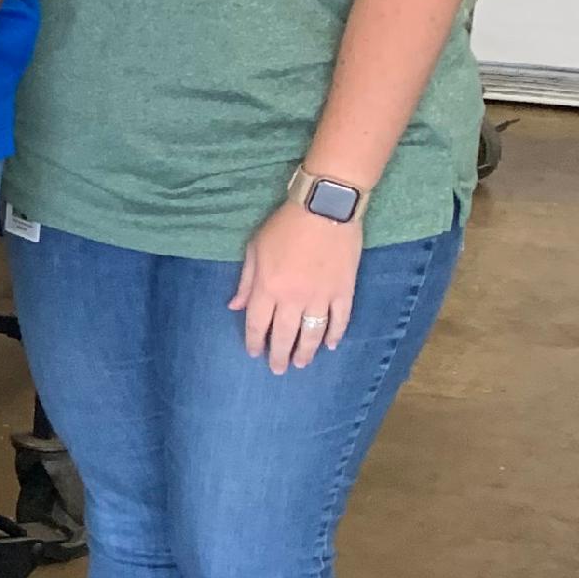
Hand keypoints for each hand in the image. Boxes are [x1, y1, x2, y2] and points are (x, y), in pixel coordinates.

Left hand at [231, 198, 360, 372]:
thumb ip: (246, 281)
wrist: (325, 208)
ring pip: (312, 333)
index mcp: (267, 288)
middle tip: (278, 369)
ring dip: (306, 351)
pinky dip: (335, 334)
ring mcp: (320, 296)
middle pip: (283, 335)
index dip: (254, 341)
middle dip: (279, 354)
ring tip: (301, 364)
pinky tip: (330, 345)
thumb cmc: (284, 225)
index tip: (254, 353)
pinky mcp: (344, 290)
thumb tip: (234, 306)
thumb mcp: (254, 249)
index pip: (257, 324)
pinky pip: (340, 319)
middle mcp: (292, 298)